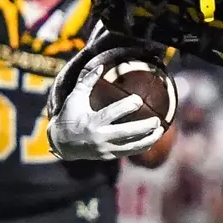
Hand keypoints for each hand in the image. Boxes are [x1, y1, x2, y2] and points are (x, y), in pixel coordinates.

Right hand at [48, 60, 162, 160]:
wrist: (61, 143)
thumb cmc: (69, 115)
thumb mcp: (75, 97)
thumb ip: (86, 81)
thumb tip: (100, 65)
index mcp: (91, 122)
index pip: (112, 114)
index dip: (126, 106)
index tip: (139, 99)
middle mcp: (99, 137)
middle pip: (125, 133)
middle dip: (143, 127)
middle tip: (157, 120)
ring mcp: (104, 149)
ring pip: (130, 146)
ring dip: (147, 139)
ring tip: (160, 130)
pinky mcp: (107, 156)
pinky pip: (128, 152)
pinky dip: (141, 147)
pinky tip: (152, 140)